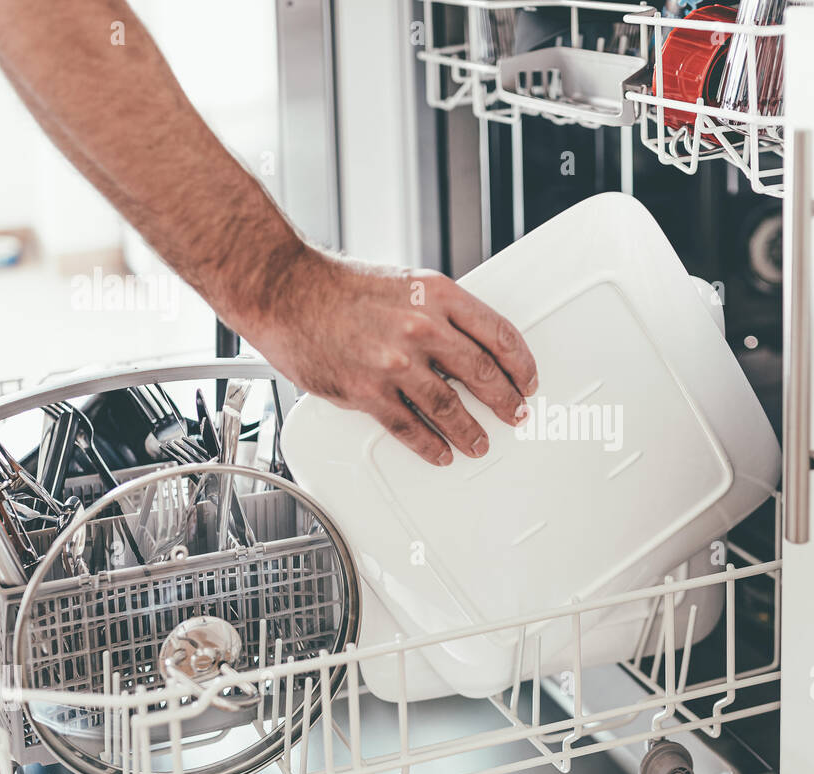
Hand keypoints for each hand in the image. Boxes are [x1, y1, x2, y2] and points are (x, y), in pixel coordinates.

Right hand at [243, 247, 537, 465]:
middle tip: (515, 415)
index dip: (521, 364)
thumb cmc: (340, 285)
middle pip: (483, 374)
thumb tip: (471, 346)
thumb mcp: (406, 282)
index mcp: (437, 294)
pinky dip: (430, 445)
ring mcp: (394, 362)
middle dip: (506, 402)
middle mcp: (421, 327)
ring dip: (471, 431)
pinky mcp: (367, 391)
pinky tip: (440, 451)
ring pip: (450, 408)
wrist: (285, 291)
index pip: (499, 334)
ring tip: (480, 443)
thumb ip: (440, 313)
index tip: (527, 380)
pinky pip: (409, 428)